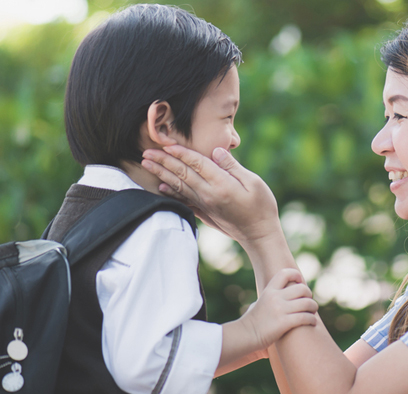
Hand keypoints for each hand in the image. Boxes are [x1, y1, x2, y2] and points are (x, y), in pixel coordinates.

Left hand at [141, 145, 280, 244]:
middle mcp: (208, 195)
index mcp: (221, 185)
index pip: (197, 164)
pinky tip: (161, 186)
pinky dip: (171, 192)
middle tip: (146, 152)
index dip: (181, 153)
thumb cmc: (261, 207)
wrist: (259, 235)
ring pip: (178, 185)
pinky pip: (183, 200)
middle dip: (163, 161)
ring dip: (161, 173)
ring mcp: (204, 205)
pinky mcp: (204, 212)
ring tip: (147, 164)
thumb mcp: (253, 182)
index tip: (167, 144)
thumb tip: (215, 150)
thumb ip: (232, 166)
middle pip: (182, 173)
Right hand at [239, 268, 317, 350]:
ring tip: (312, 312)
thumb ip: (268, 297)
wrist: (245, 335)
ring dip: (313, 307)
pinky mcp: (284, 323)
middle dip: (309, 295)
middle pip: (302, 288)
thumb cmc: (252, 321)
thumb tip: (275, 294)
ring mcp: (280, 310)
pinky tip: (312, 323)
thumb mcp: (258, 303)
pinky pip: (305, 317)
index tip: (300, 283)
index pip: (285, 273)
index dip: (296, 275)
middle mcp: (275, 297)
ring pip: (307, 303)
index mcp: (269, 290)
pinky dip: (312, 319)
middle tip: (309, 302)